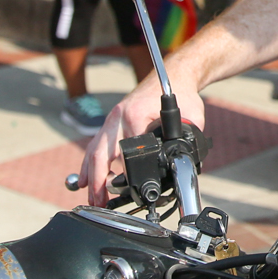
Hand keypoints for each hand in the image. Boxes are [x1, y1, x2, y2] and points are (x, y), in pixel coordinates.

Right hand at [78, 72, 205, 205]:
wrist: (174, 76)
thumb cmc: (182, 93)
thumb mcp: (192, 116)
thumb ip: (188, 136)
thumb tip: (185, 159)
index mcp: (134, 115)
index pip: (126, 151)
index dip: (127, 174)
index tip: (128, 191)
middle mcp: (118, 117)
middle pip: (101, 153)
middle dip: (98, 181)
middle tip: (97, 202)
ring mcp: (112, 119)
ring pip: (94, 150)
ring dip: (90, 175)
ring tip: (91, 197)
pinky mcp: (112, 123)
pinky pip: (95, 145)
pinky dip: (89, 163)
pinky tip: (85, 180)